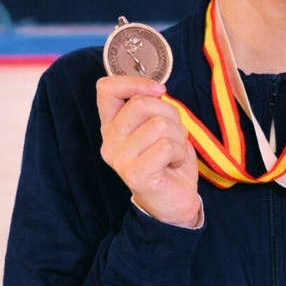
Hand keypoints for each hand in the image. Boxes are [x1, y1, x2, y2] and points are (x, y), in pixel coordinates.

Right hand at [97, 76, 200, 226]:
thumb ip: (151, 107)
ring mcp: (120, 158)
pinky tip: (174, 164)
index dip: (134, 82)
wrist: (174, 202)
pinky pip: (166, 146)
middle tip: (173, 135)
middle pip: (140, 104)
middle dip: (170, 115)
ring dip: (178, 137)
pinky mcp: (135, 173)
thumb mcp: (158, 126)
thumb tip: (156, 90)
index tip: (158, 91)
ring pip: (159, 124)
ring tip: (173, 153)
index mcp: (112, 126)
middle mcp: (109, 141)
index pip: (106, 89)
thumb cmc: (167, 161)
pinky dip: (180, 153)